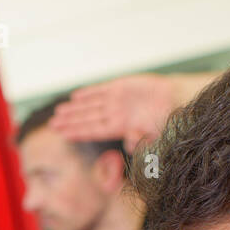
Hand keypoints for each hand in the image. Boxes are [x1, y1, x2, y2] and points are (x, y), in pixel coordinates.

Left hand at [49, 74, 178, 151]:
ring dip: (74, 108)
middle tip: (52, 124)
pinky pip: (100, 90)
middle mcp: (115, 114)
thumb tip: (130, 143)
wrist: (177, 98)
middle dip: (70, 121)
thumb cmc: (167, 120)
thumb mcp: (155, 133)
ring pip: (90, 105)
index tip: (62, 134)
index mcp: (120, 127)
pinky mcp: (121, 86)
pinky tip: (75, 96)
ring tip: (58, 111)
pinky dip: (88, 93)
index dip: (77, 132)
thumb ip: (142, 139)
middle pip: (87, 118)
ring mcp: (116, 100)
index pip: (93, 130)